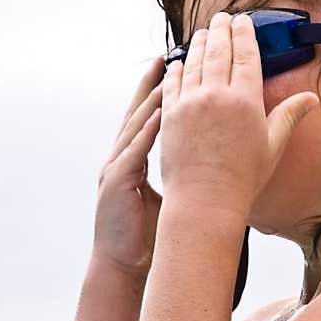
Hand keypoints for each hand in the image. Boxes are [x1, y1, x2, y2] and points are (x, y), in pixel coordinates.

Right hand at [93, 56, 164, 272]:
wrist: (125, 264)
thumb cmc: (148, 231)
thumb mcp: (166, 191)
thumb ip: (177, 166)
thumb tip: (205, 151)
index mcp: (133, 157)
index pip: (148, 116)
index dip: (159, 90)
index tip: (176, 64)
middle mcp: (121, 156)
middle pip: (136, 113)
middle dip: (151, 83)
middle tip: (167, 56)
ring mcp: (115, 168)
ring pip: (133, 127)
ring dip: (149, 101)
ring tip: (167, 76)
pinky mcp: (115, 184)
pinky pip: (131, 154)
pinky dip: (144, 134)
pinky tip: (158, 117)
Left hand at [160, 12, 318, 212]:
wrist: (205, 200)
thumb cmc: (243, 178)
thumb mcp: (272, 146)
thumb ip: (289, 116)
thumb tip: (312, 98)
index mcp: (246, 100)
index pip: (247, 54)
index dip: (245, 33)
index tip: (243, 21)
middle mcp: (217, 95)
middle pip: (218, 50)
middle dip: (220, 29)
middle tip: (221, 18)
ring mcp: (191, 102)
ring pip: (194, 61)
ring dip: (198, 43)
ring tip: (201, 32)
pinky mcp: (171, 113)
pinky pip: (172, 82)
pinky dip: (176, 67)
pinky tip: (179, 61)